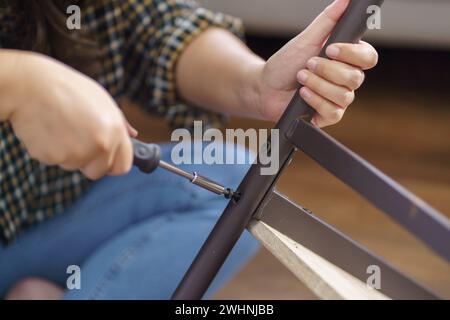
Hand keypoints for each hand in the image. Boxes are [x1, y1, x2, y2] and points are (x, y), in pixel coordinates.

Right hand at [7, 52, 133, 179]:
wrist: (30, 85)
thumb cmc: (68, 89)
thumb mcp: (102, 100)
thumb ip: (119, 122)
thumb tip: (133, 135)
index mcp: (115, 130)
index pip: (123, 166)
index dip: (114, 164)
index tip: (106, 160)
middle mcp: (100, 144)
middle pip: (98, 171)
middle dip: (90, 161)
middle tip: (78, 137)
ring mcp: (77, 153)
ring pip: (75, 166)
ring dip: (70, 153)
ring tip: (61, 126)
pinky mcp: (53, 157)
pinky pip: (56, 162)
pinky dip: (52, 150)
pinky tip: (48, 129)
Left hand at [254, 0, 377, 126]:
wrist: (266, 87)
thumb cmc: (286, 64)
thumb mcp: (306, 39)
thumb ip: (328, 20)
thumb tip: (345, 0)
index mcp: (346, 60)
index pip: (368, 58)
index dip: (352, 54)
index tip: (330, 49)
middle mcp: (346, 80)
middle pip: (356, 78)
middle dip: (327, 70)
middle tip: (308, 64)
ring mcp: (338, 99)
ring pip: (344, 96)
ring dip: (318, 85)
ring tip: (301, 78)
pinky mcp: (328, 115)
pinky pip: (333, 112)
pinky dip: (315, 100)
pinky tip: (302, 95)